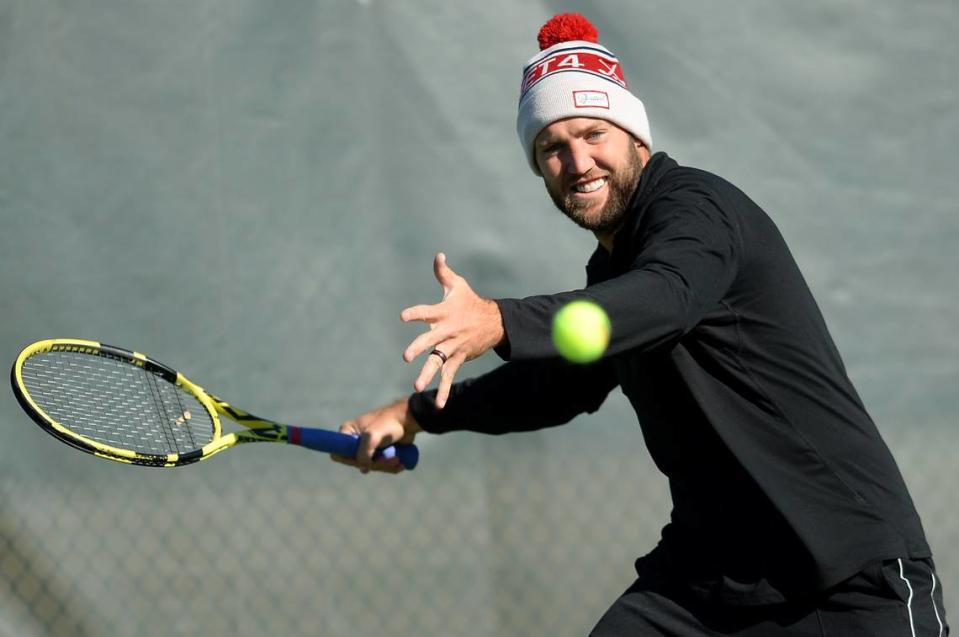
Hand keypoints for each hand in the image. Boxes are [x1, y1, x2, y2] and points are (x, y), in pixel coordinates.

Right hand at [333, 399, 421, 473]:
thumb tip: (363, 468)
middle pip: (357, 463)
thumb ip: (363, 452)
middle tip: (388, 457)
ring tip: (397, 459)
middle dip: (374, 463)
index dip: (349, 459)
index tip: (365, 459)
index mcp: (348, 432)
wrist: (409, 420)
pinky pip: (381, 466)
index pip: (338, 452)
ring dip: (385, 465)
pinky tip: (399, 462)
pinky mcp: (379, 452)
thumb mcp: (372, 436)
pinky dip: (390, 466)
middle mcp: (355, 440)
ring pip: (370, 466)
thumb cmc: (389, 423)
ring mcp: (368, 447)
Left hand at [401, 253, 503, 408]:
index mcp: (443, 313)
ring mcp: (453, 347)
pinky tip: (438, 405)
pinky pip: (450, 376)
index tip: (404, 317)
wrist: (495, 322)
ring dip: (429, 374)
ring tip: (417, 386)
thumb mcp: (457, 285)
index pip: (426, 313)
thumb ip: (443, 272)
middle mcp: (447, 331)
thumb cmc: (470, 302)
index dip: (415, 314)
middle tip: (406, 357)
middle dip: (419, 348)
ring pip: (439, 362)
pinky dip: (445, 391)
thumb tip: (438, 255)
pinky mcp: (459, 358)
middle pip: (431, 341)